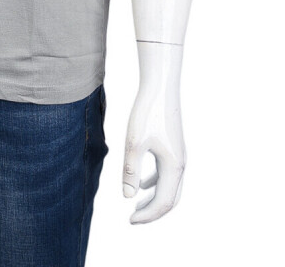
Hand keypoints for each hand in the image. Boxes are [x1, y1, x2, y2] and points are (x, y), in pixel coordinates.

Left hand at [122, 83, 185, 223]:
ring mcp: (179, 154)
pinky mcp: (174, 146)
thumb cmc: (147, 112)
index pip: (163, 202)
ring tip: (137, 207)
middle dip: (153, 212)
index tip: (130, 220)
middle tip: (134, 219)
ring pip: (170, 186)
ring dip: (155, 199)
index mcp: (173, 166)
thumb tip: (127, 197)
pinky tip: (142, 184)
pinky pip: (168, 173)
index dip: (147, 215)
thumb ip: (131, 171)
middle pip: (171, 199)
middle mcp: (180, 163)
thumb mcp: (134, 142)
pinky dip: (156, 183)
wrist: (161, 87)